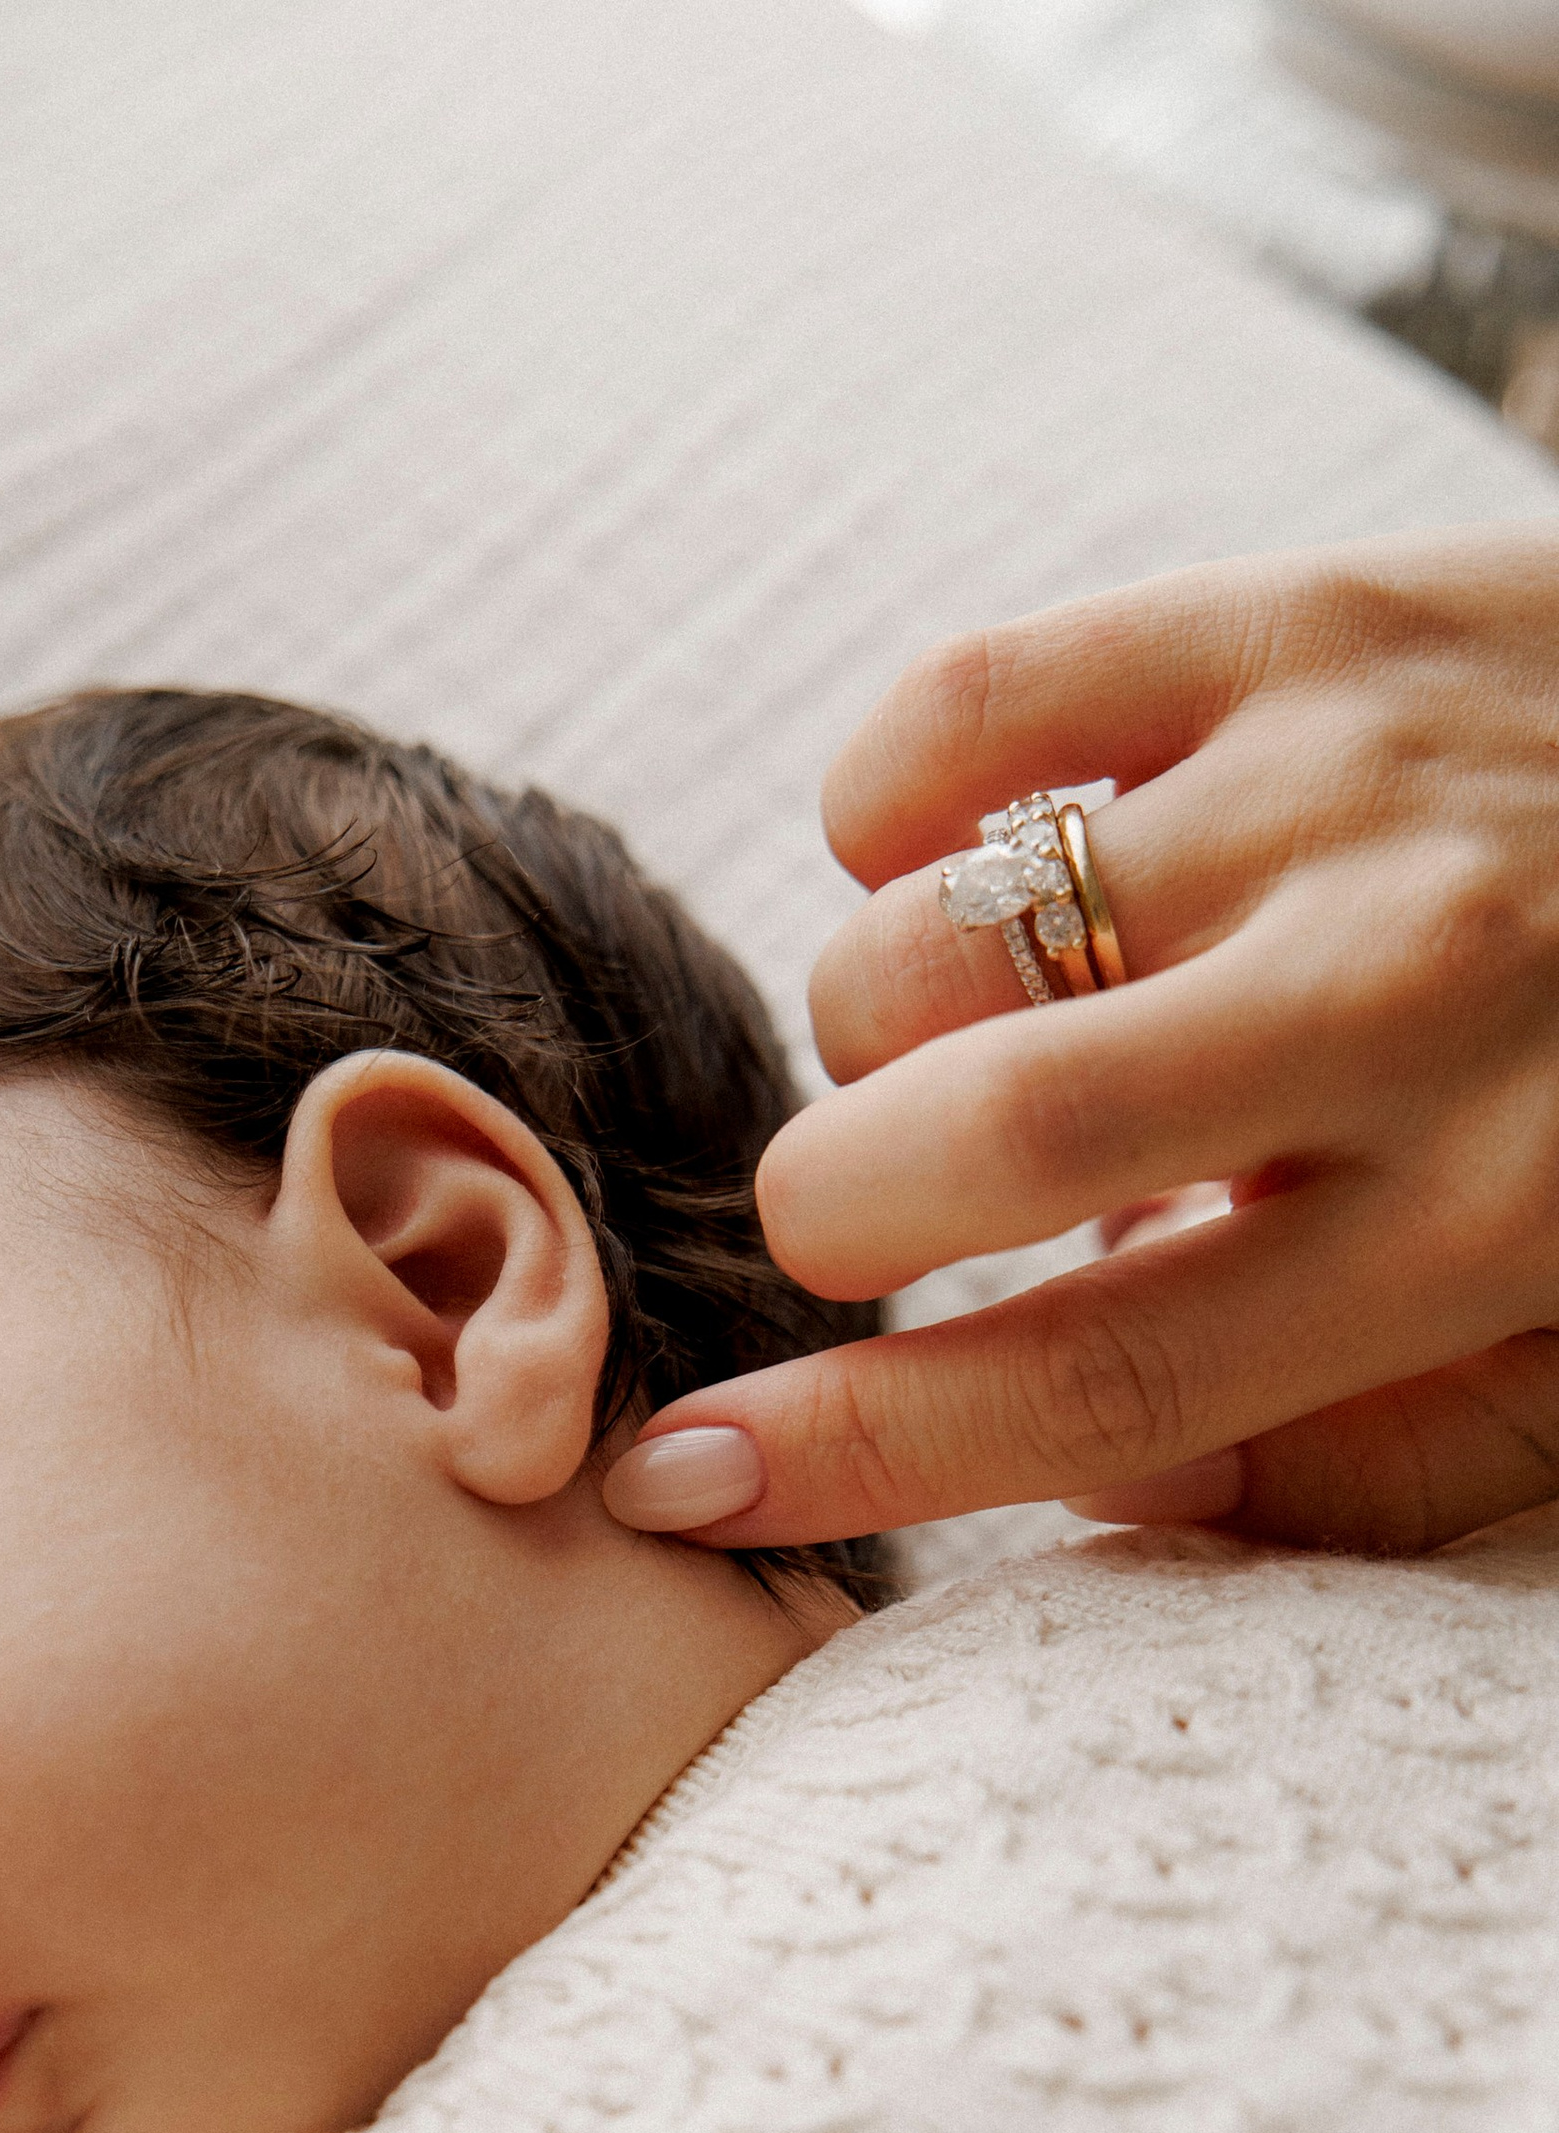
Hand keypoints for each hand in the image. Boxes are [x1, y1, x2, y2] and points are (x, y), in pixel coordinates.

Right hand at [603, 528, 1558, 1552]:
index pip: (1100, 1382)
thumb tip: (1088, 1492)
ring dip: (886, 1027)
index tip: (679, 1480)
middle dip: (834, 1221)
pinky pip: (959, 712)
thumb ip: (1350, 1461)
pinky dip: (884, 810)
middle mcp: (1407, 999)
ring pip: (926, 943)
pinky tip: (958, 864)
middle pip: (974, 1153)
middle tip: (870, 1224)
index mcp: (1483, 1223)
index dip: (857, 1453)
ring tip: (994, 1030)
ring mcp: (1342, 784)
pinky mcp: (1301, 614)